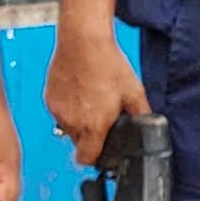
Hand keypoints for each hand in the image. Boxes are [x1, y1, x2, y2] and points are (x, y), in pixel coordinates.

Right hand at [45, 31, 150, 164]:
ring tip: (91, 101)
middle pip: (79, 143)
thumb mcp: (134, 91)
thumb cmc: (107, 63)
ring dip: (79, 121)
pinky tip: (80, 92)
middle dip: (90, 136)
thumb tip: (149, 127)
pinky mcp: (49, 99)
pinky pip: (59, 112)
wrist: (83, 41)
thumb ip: (142, 115)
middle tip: (101, 117)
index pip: (86, 159)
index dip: (95, 159)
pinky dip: (68, 107)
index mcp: (93, 126)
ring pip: (68, 127)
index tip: (101, 151)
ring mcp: (58, 111)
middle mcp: (72, 122)